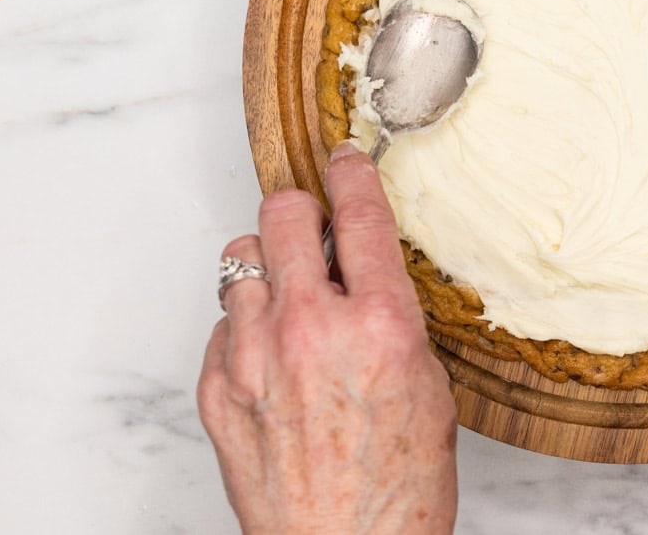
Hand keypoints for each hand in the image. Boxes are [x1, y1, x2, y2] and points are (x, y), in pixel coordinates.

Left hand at [199, 143, 456, 534]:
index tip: (343, 159)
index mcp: (379, 324)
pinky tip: (271, 353)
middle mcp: (310, 329)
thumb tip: (367, 282)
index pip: (359, 215)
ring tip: (288, 292)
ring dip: (267, 266)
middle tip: (312, 223)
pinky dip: (244, 325)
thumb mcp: (430, 387)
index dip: (350, 173)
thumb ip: (393, 321)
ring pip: (239, 262)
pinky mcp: (218, 391)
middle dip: (299, 209)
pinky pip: (222, 324)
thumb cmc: (398, 488)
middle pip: (282, 217)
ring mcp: (255, 358)